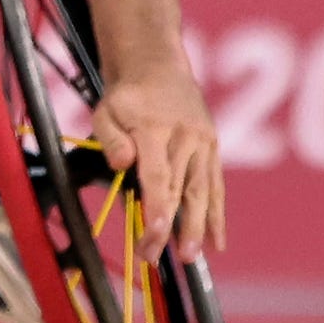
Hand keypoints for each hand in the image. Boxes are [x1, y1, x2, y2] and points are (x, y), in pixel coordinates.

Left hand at [90, 65, 225, 262]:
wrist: (157, 65)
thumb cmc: (127, 94)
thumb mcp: (106, 109)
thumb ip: (111, 138)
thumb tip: (123, 164)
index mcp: (155, 128)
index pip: (157, 175)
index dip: (156, 207)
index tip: (153, 234)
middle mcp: (185, 137)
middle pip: (180, 189)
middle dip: (170, 227)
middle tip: (157, 256)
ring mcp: (203, 143)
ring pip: (203, 191)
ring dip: (198, 227)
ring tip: (192, 257)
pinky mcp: (213, 148)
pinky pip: (216, 185)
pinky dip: (217, 215)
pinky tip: (216, 241)